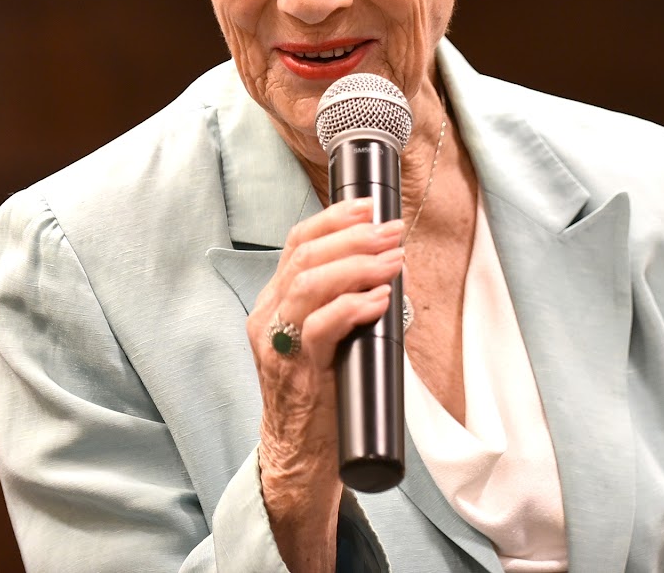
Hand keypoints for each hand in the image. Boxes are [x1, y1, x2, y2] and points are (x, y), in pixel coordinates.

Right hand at [247, 199, 403, 568]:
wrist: (298, 458)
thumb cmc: (321, 395)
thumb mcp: (329, 338)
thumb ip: (347, 303)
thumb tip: (393, 268)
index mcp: (276, 302)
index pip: (298, 243)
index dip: (335, 219)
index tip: (371, 206)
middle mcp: (269, 317)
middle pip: (303, 256)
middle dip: (353, 236)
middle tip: (392, 232)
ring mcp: (278, 345)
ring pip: (308, 285)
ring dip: (357, 266)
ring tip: (392, 260)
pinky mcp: (295, 373)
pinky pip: (319, 328)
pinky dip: (352, 307)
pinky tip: (380, 299)